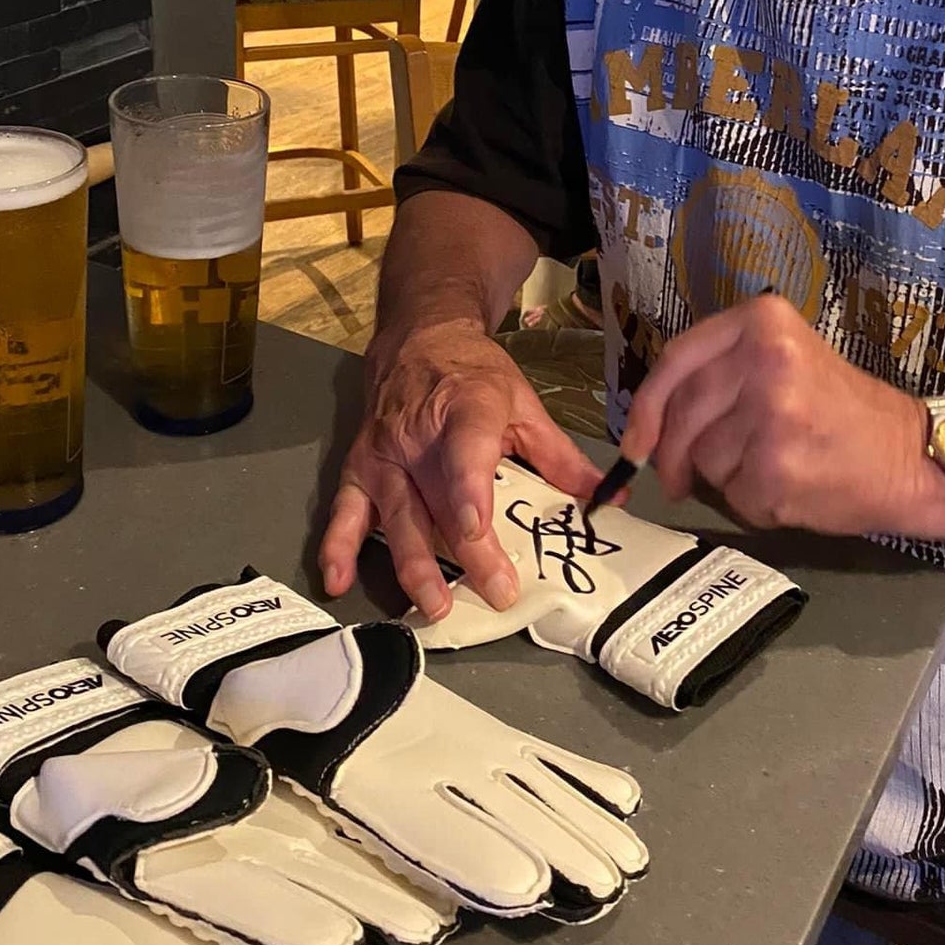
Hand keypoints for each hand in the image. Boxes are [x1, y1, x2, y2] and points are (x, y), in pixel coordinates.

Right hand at [320, 319, 601, 619]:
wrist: (418, 339)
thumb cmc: (475, 376)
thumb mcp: (523, 403)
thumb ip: (560, 455)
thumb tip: (607, 496)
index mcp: (465, 409)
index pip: (464, 451)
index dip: (467, 492)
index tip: (475, 529)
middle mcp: (418, 434)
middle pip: (437, 499)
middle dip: (465, 552)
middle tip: (496, 591)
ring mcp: (384, 454)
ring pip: (395, 514)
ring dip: (413, 564)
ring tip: (435, 604)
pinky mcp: (359, 468)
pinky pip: (345, 510)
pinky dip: (337, 546)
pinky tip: (336, 580)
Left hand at [619, 296, 944, 538]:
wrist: (911, 456)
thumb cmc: (842, 411)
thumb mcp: (783, 362)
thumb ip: (722, 374)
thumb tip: (649, 424)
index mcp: (764, 322)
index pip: (676, 360)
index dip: (647, 407)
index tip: (636, 442)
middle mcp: (766, 359)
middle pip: (681, 414)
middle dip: (672, 455)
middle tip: (679, 478)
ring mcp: (772, 413)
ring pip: (702, 458)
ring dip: (723, 477)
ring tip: (771, 466)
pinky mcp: (778, 466)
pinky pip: (731, 493)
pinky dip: (749, 503)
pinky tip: (788, 488)